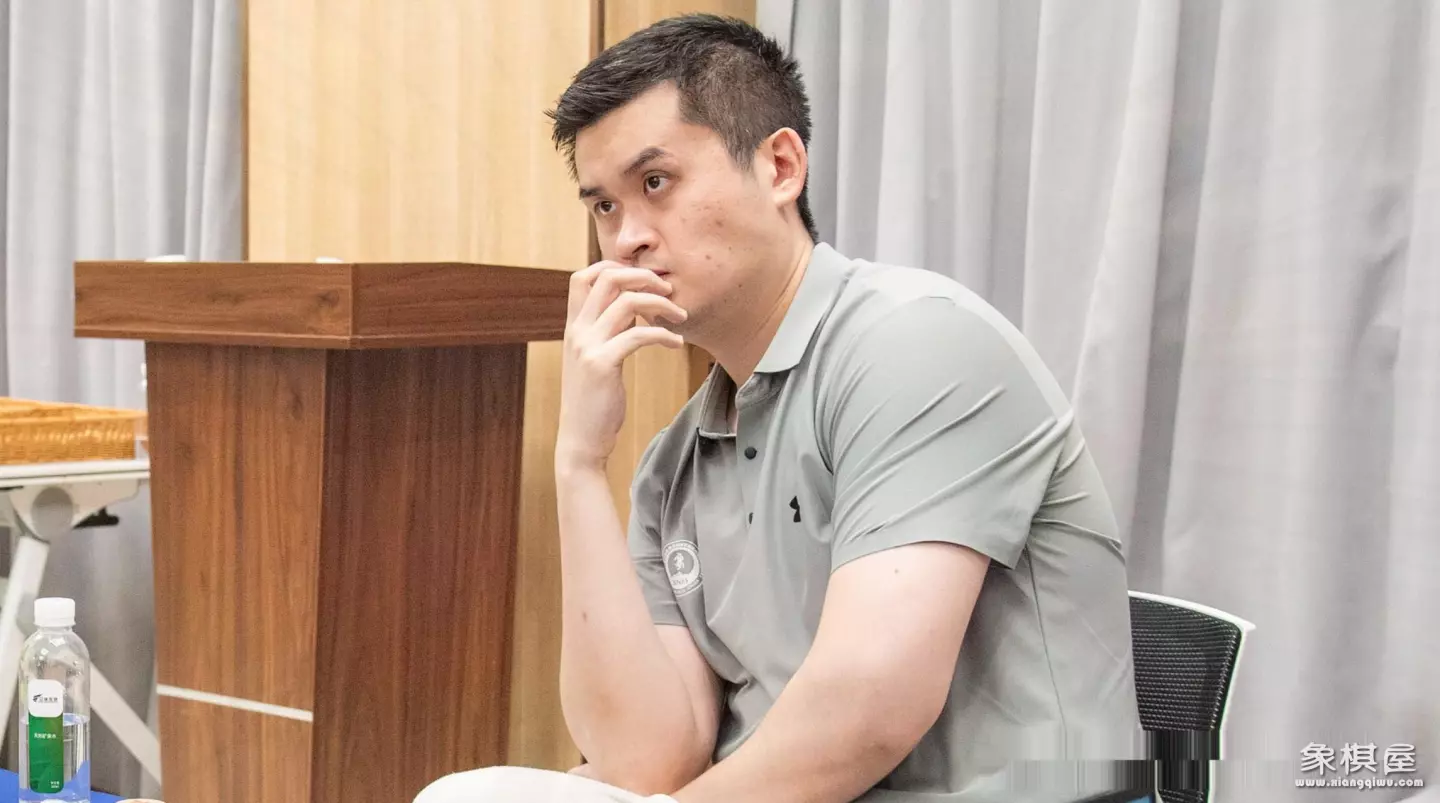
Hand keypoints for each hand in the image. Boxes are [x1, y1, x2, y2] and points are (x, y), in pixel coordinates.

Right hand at [557, 262, 686, 470]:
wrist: (581, 439)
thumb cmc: (594, 400)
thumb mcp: (595, 358)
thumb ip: (607, 331)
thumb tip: (631, 307)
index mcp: (573, 326)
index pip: (583, 276)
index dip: (613, 267)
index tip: (642, 280)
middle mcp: (577, 330)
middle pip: (607, 278)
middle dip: (643, 276)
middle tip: (668, 290)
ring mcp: (587, 346)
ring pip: (627, 302)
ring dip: (661, 304)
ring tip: (682, 317)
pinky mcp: (602, 365)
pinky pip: (638, 335)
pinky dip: (663, 334)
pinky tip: (676, 343)